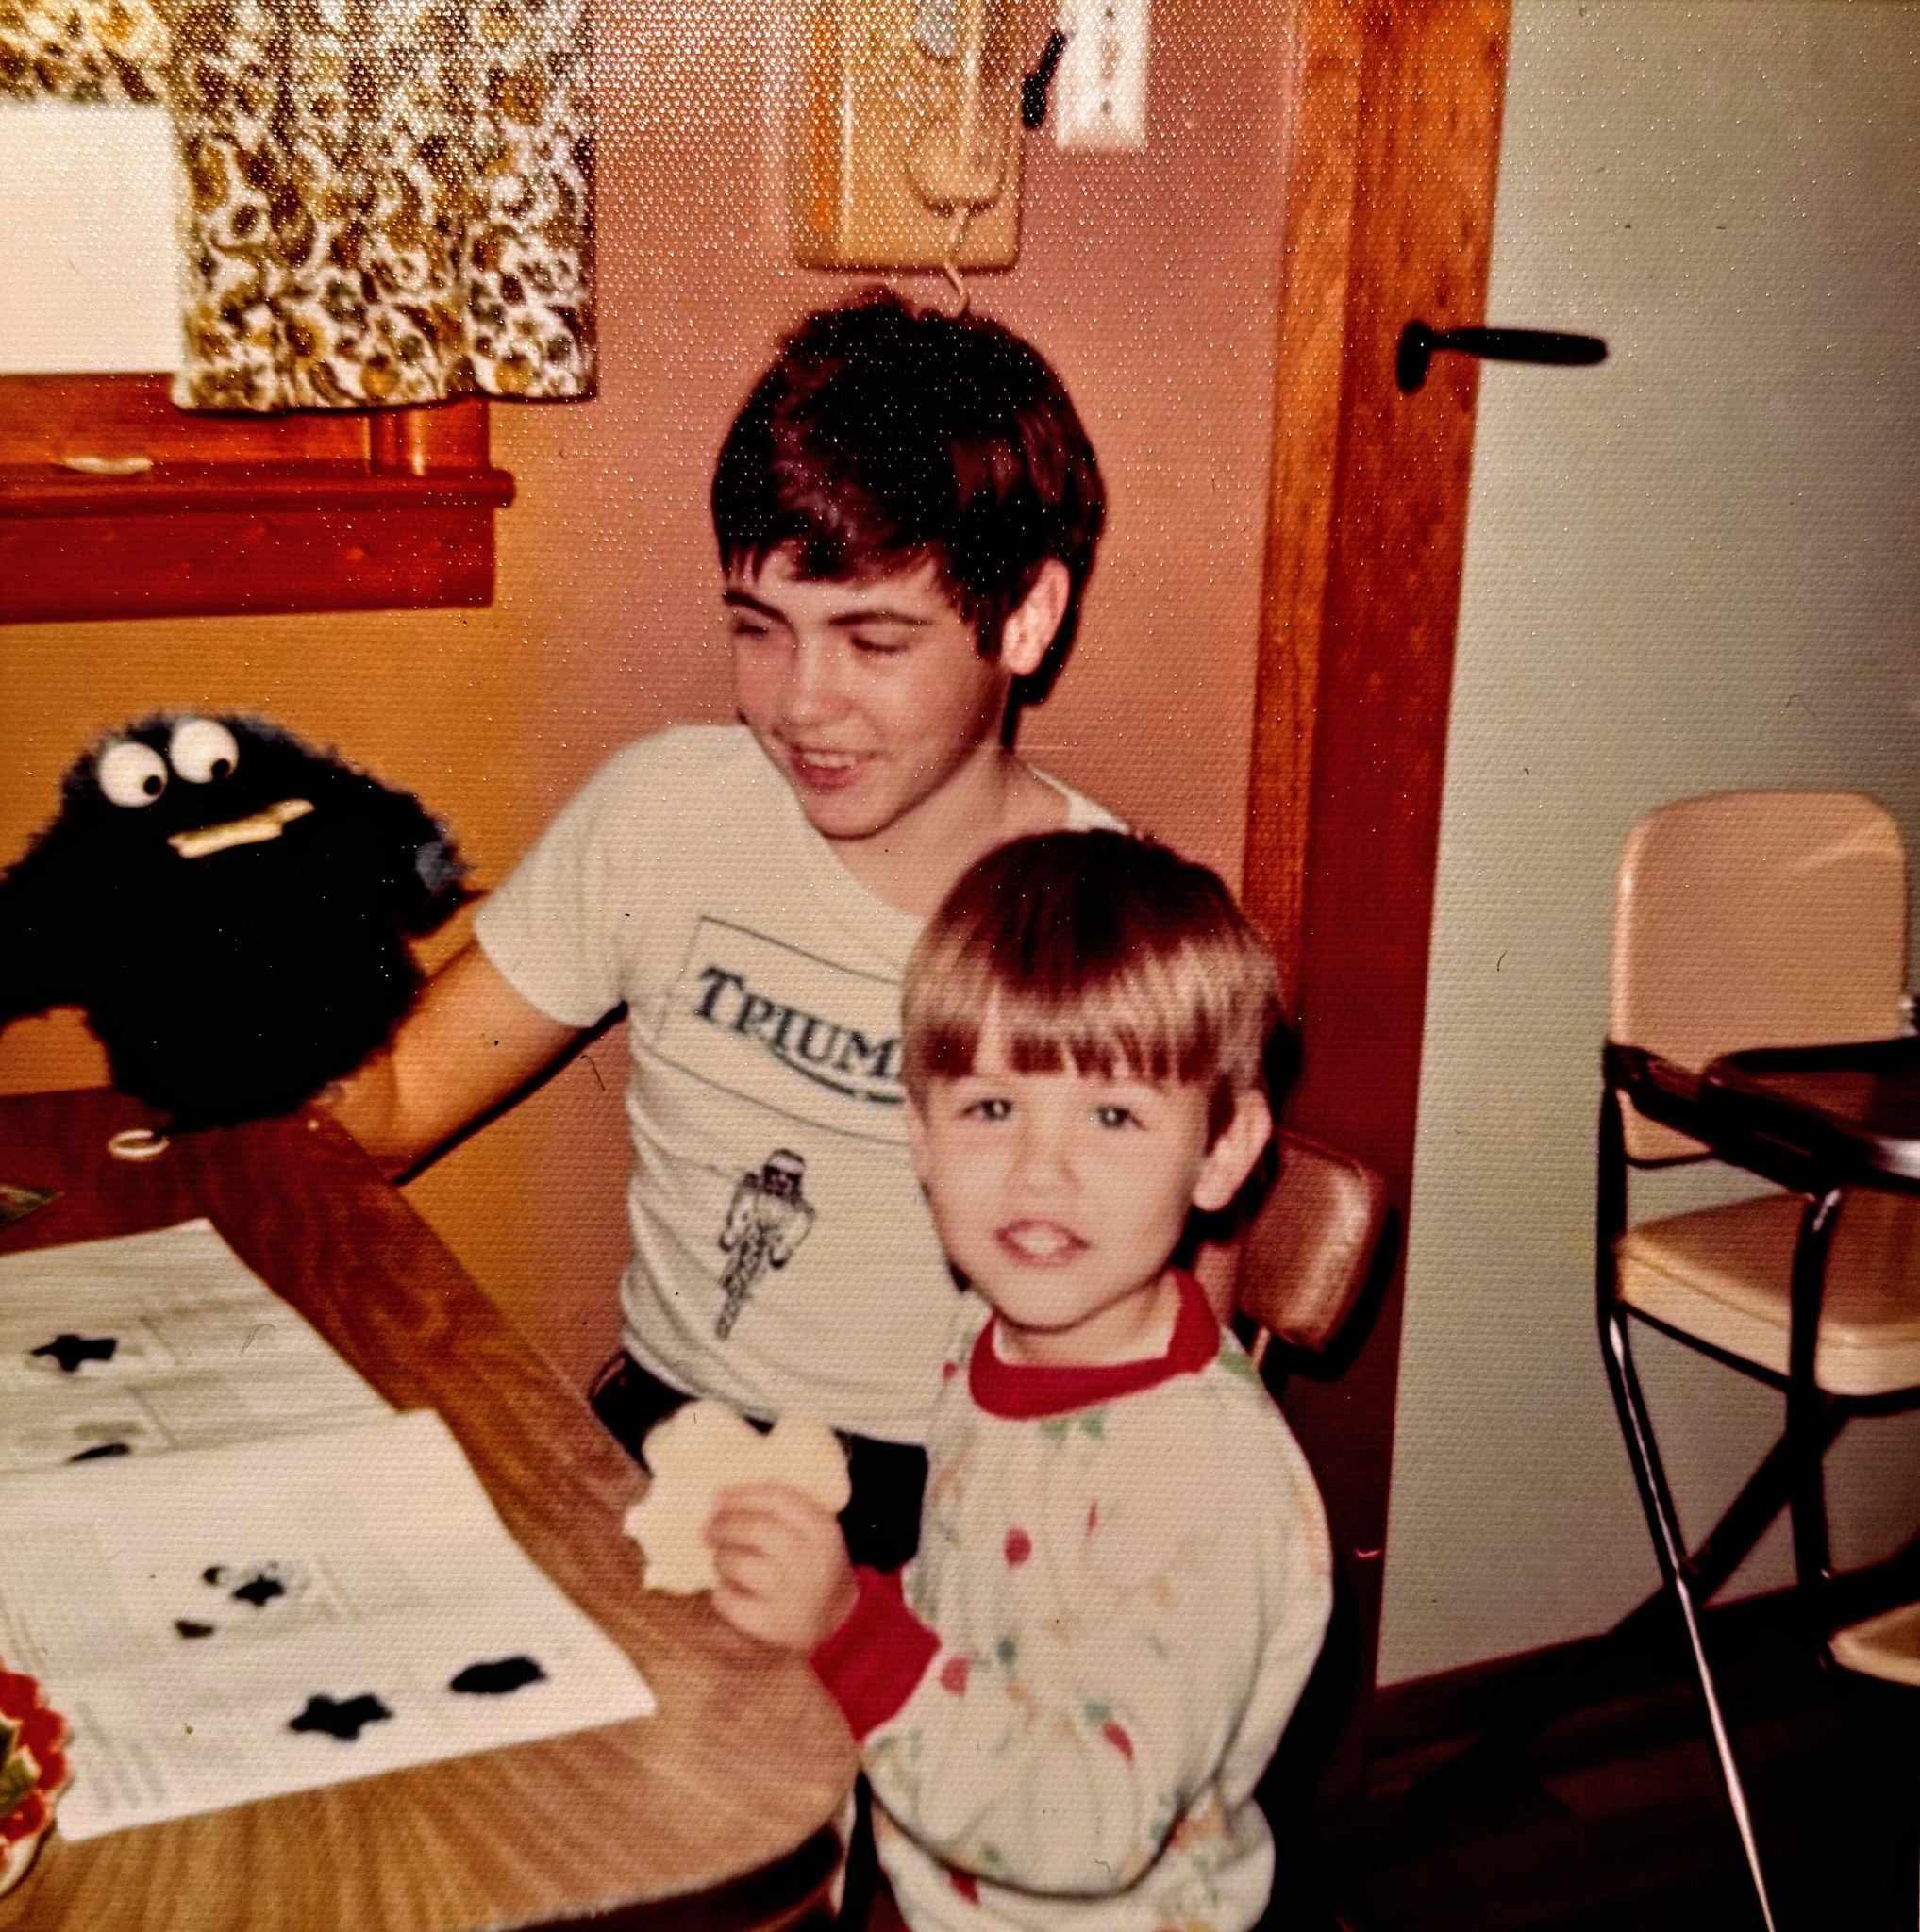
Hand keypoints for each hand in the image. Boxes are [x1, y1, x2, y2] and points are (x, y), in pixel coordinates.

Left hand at [706, 1482, 858, 1650]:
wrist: (838, 1620)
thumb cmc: (814, 1565)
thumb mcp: (816, 1532)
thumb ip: (783, 1512)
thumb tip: (720, 1498)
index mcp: (822, 1530)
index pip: (778, 1499)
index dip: (742, 1495)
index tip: (718, 1496)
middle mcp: (809, 1559)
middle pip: (755, 1529)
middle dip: (724, 1525)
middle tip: (709, 1529)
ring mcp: (790, 1593)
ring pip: (738, 1563)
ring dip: (722, 1557)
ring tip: (722, 1559)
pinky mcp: (770, 1623)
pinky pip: (729, 1600)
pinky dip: (721, 1592)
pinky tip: (726, 1589)